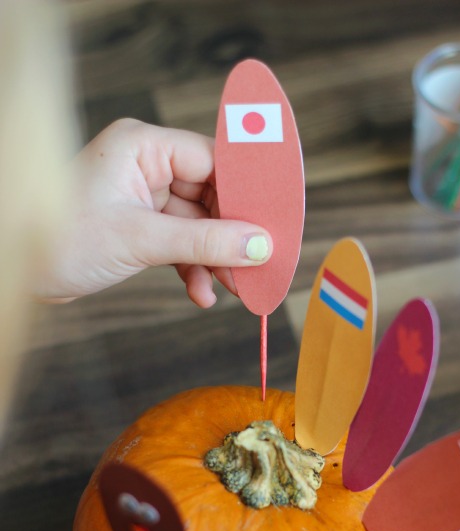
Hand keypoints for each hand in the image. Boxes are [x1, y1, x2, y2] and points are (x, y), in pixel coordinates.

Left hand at [37, 118, 271, 306]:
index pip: (212, 160)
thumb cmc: (59, 239)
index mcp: (143, 147)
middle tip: (258, 264)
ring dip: (215, 258)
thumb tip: (259, 245)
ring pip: (198, 224)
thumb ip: (205, 241)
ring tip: (234, 288)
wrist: (16, 271)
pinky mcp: (138, 227)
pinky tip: (202, 294)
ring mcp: (142, 198)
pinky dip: (193, 268)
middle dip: (232, 235)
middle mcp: (145, 166)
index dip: (246, 193)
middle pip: (210, 195)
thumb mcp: (141, 239)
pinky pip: (180, 243)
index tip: (275, 221)